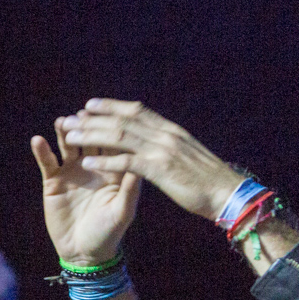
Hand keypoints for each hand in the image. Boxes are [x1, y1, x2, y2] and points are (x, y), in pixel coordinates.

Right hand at [29, 118, 142, 268]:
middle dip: (86, 126)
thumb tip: (140, 163)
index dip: (110, 129)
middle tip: (81, 114)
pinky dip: (42, 151)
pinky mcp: (54, 181)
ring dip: (65, 132)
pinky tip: (38, 140)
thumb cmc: (108, 233)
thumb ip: (130, 187)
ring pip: (68, 145)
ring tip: (62, 122)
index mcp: (113, 170)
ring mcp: (73, 171)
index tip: (108, 116)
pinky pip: (48, 162)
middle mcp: (93, 166)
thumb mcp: (122, 211)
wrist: (83, 253)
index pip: (112, 143)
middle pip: (90, 139)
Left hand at [58, 99, 244, 220]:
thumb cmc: (208, 181)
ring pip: (120, 136)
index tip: (89, 105)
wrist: (229, 194)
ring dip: (92, 134)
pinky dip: (106, 160)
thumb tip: (156, 142)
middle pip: (122, 120)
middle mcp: (165, 134)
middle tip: (69, 118)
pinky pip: (127, 162)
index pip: (136, 111)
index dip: (110, 106)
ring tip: (70, 135)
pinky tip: (88, 161)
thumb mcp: (187, 156)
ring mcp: (163, 150)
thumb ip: (169, 146)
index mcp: (171, 130)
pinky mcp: (161, 170)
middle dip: (93, 118)